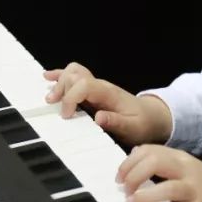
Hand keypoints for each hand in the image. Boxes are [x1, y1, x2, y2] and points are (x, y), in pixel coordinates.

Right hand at [43, 62, 171, 146]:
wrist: (152, 117)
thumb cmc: (142, 123)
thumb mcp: (133, 128)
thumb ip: (116, 122)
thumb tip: (98, 117)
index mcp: (108, 93)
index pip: (84, 85)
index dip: (70, 98)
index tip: (66, 115)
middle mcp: (100, 86)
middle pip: (75, 75)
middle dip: (61, 88)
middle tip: (55, 106)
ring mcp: (96, 86)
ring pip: (73, 72)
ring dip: (59, 82)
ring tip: (50, 97)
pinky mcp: (92, 90)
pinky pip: (75, 76)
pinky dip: (60, 75)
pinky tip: (48, 77)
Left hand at [117, 144, 201, 201]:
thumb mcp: (188, 168)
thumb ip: (165, 162)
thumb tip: (135, 158)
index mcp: (182, 158)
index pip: (150, 150)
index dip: (129, 162)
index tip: (119, 176)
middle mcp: (188, 170)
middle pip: (155, 162)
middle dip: (133, 175)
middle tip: (124, 189)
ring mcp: (195, 190)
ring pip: (166, 187)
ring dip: (144, 196)